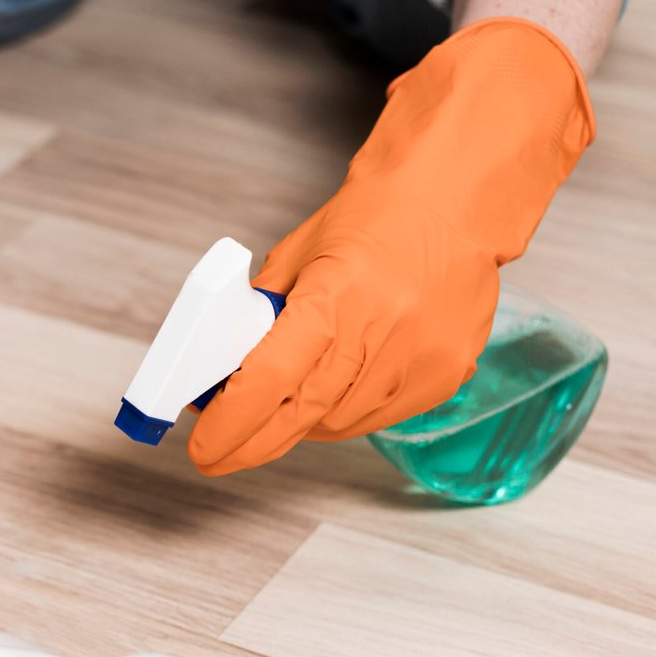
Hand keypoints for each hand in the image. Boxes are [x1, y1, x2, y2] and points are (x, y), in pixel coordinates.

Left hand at [189, 18, 593, 475]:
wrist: (453, 201)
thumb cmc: (372, 219)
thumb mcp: (295, 257)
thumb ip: (260, 316)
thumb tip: (222, 371)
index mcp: (333, 298)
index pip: (267, 382)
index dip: (230, 425)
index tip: (203, 446)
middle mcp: (380, 333)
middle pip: (300, 416)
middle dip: (252, 444)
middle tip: (220, 455)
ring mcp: (417, 359)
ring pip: (337, 424)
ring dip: (299, 426)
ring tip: (280, 411)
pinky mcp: (444, 375)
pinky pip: (377, 419)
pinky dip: (343, 417)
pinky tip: (328, 400)